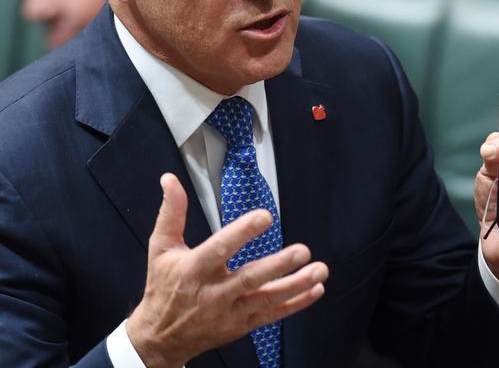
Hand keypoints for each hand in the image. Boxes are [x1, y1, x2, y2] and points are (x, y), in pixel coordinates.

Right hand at [127, 174, 328, 367]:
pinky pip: (272, 314)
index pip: (220, 248)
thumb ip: (171, 213)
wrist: (160, 338)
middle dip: (278, 265)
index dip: (242, 232)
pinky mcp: (242, 325)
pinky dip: (296, 304)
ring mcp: (230, 311)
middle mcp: (214, 293)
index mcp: (194, 269)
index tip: (264, 217)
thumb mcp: (160, 248)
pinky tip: (315, 290)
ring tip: (319, 270)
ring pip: (267, 299)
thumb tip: (170, 180)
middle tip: (302, 251)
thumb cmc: (163, 288)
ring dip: (296, 285)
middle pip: (250, 278)